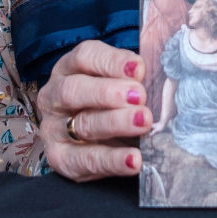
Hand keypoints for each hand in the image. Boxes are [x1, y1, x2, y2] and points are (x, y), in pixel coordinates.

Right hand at [35, 40, 150, 180]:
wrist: (92, 144)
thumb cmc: (110, 105)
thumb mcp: (118, 83)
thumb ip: (134, 76)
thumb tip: (163, 69)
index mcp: (69, 69)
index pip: (85, 57)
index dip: (111, 61)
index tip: (139, 68)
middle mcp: (54, 96)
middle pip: (75, 89)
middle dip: (109, 92)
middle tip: (140, 97)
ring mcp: (53, 129)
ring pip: (81, 124)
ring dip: (115, 123)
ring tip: (143, 122)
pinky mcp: (60, 159)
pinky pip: (84, 160)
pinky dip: (112, 160)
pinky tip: (134, 160)